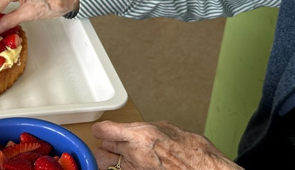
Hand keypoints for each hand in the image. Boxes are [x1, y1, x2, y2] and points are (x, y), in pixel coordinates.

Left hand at [92, 121, 241, 169]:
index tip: (104, 130)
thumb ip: (147, 129)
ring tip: (121, 158)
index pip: (103, 131)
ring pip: (107, 166)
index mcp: (140, 136)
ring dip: (111, 161)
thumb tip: (137, 129)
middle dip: (106, 146)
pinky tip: (132, 166)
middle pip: (101, 150)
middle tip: (113, 145)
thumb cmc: (193, 152)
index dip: (102, 130)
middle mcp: (134, 155)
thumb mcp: (167, 128)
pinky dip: (124, 169)